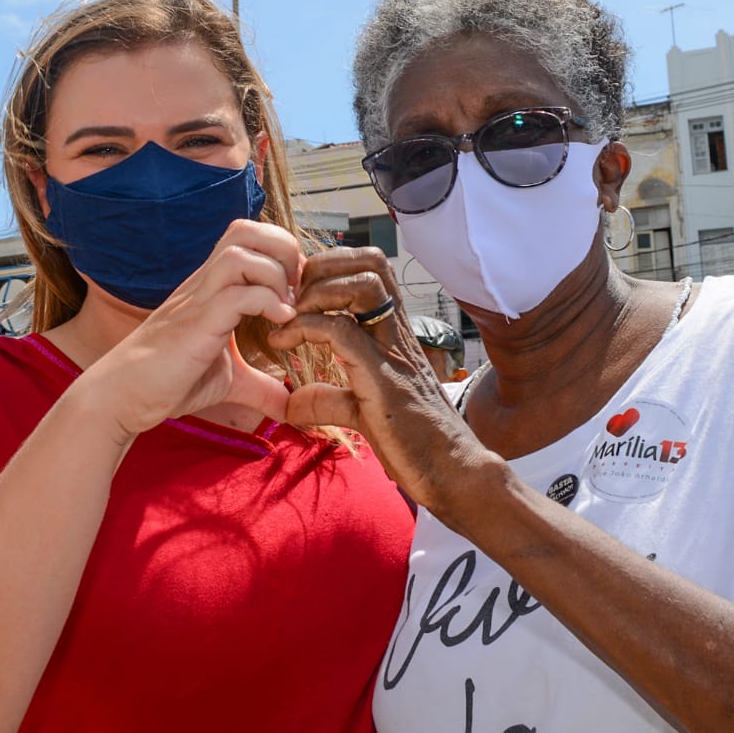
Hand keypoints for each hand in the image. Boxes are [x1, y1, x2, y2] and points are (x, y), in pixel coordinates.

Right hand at [99, 220, 300, 435]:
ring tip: (286, 307)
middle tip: (296, 289)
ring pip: (241, 253)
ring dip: (275, 274)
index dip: (283, 253)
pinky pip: (238, 294)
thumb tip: (289, 406)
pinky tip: (278, 325)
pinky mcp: (197, 323)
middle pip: (246, 230)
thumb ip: (261, 386)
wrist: (123, 396)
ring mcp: (199, 300)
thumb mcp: (228, 381)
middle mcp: (206, 283)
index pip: (249, 237)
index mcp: (214, 287)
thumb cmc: (169, 382)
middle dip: (283, 249)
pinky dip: (267, 302)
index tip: (297, 291)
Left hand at [268, 247, 489, 510]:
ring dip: (317, 290)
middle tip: (289, 297)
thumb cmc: (414, 441)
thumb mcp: (361, 411)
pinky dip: (305, 327)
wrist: (451, 471)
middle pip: (370, 262)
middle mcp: (397, 330)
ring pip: (363, 284)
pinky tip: (282, 343)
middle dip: (322, 266)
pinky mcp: (383, 376)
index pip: (371, 269)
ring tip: (288, 315)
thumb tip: (291, 403)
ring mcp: (393, 349)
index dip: (331, 267)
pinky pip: (341, 331)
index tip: (296, 294)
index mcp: (393, 331)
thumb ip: (328, 399)